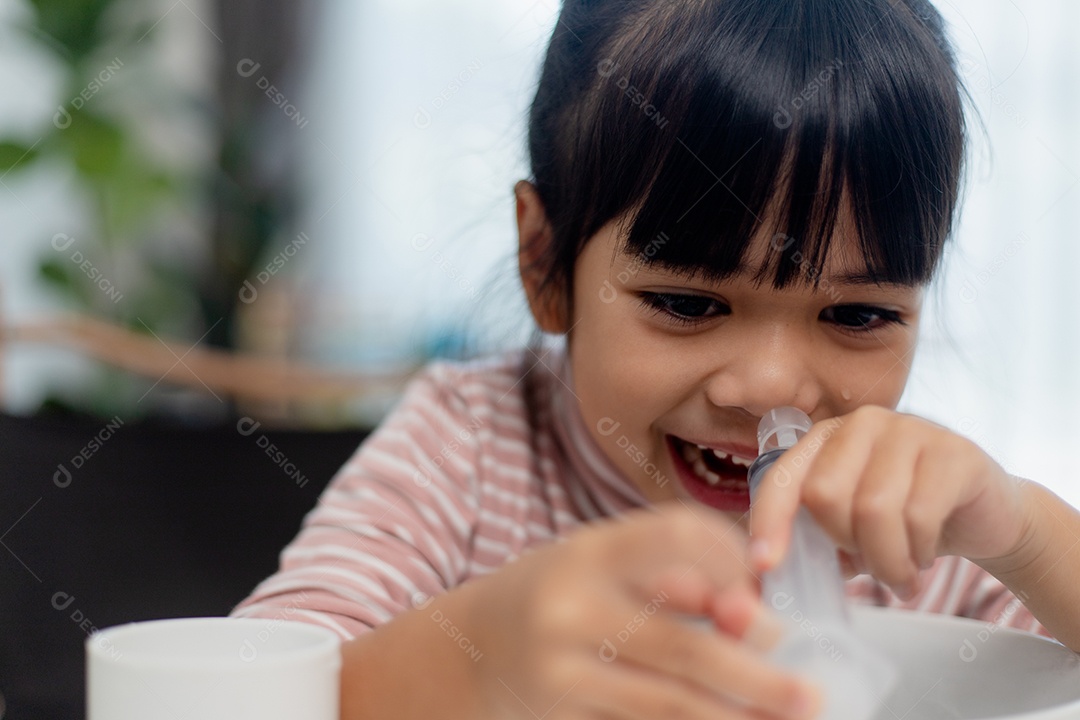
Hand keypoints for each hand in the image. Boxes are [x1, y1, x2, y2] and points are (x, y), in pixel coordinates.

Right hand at [459, 503, 819, 719]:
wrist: (468, 650)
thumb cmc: (557, 597)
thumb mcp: (602, 566)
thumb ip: (669, 578)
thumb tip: (751, 616)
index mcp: (591, 550)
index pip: (676, 537)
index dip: (730, 561)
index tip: (759, 588)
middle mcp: (572, 603)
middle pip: (685, 641)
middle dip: (755, 671)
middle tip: (807, 690)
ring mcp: (562, 663)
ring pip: (672, 698)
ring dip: (739, 712)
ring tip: (789, 713)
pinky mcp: (561, 708)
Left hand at [749, 406, 1033, 598]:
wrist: (985, 515)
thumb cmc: (907, 521)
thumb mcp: (851, 530)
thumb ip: (814, 541)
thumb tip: (768, 574)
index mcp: (826, 438)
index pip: (783, 478)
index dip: (769, 522)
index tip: (765, 565)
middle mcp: (863, 424)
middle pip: (824, 494)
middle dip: (845, 545)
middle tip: (871, 565)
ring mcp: (910, 430)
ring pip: (873, 509)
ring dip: (887, 561)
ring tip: (901, 576)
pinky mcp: (954, 451)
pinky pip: (920, 515)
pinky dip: (919, 553)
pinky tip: (926, 557)